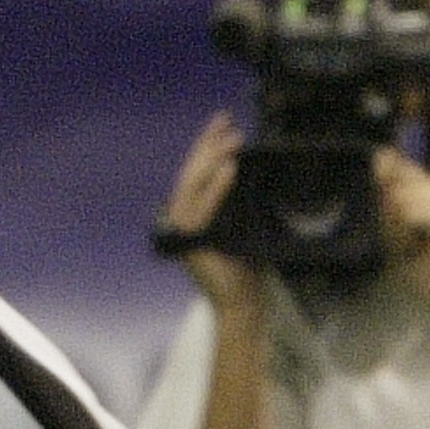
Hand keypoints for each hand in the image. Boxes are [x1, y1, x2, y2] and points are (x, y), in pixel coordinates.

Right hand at [159, 113, 265, 313]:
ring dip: (213, 158)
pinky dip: (216, 186)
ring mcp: (183, 229)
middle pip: (192, 171)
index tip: (222, 122)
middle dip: (209, 144)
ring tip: (231, 141)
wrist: (241, 306)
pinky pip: (204, 208)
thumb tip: (248, 165)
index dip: (207, 143)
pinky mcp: (191, 242)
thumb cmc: (245, 269)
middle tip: (228, 124)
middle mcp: (181, 216)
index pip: (196, 169)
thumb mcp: (241, 227)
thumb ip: (236, 202)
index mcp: (191, 211)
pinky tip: (229, 168)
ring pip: (193, 183)